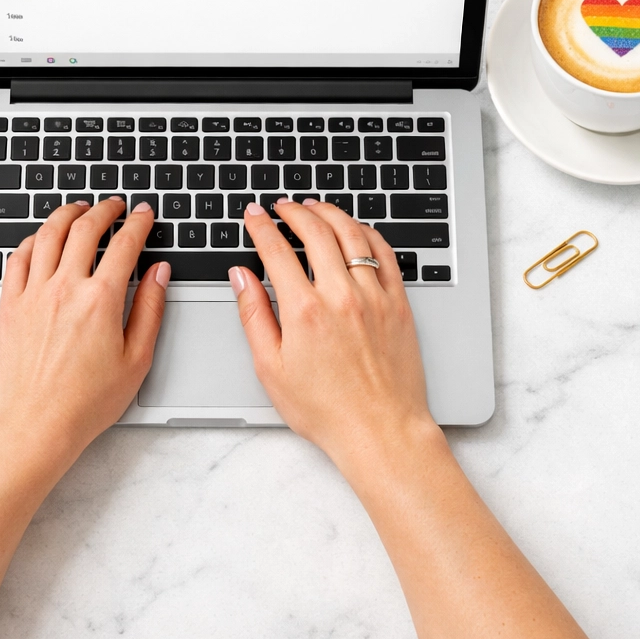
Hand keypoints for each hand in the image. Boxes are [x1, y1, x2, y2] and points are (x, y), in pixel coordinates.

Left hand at [0, 197, 169, 463]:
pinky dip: (33, 240)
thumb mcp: (136, 359)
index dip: (138, 222)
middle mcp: (65, 288)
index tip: (143, 214)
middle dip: (105, 209)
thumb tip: (159, 273)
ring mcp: (33, 294)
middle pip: (85, 228)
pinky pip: (18, 257)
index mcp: (101, 300)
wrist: (36, 425)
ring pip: (48, 234)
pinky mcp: (10, 304)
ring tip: (78, 209)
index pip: (124, 244)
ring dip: (67, 214)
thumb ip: (150, 309)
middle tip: (114, 205)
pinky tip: (42, 238)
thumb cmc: (86, 402)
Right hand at [231, 198, 435, 468]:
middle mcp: (340, 295)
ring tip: (314, 208)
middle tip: (282, 207)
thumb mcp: (271, 368)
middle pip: (315, 231)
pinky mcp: (398, 303)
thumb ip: (254, 315)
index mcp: (304, 311)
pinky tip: (356, 229)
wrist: (381, 431)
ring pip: (352, 234)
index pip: (276, 250)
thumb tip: (241, 277)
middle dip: (294, 211)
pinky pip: (384, 254)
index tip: (254, 215)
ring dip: (330, 213)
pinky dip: (367, 233)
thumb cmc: (326, 409)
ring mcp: (373, 296)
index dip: (261, 226)